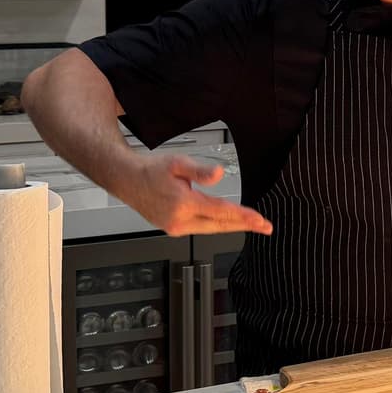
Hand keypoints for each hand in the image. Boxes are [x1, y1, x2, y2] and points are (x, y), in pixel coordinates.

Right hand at [120, 153, 271, 237]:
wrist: (127, 179)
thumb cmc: (150, 170)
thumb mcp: (177, 163)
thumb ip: (200, 170)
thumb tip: (219, 173)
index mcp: (182, 204)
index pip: (221, 212)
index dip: (243, 216)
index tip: (260, 220)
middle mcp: (179, 220)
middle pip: (219, 225)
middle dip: (244, 225)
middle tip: (265, 227)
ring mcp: (175, 227)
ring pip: (211, 229)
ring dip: (232, 226)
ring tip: (251, 224)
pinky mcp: (172, 228)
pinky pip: (201, 228)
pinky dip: (216, 226)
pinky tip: (226, 223)